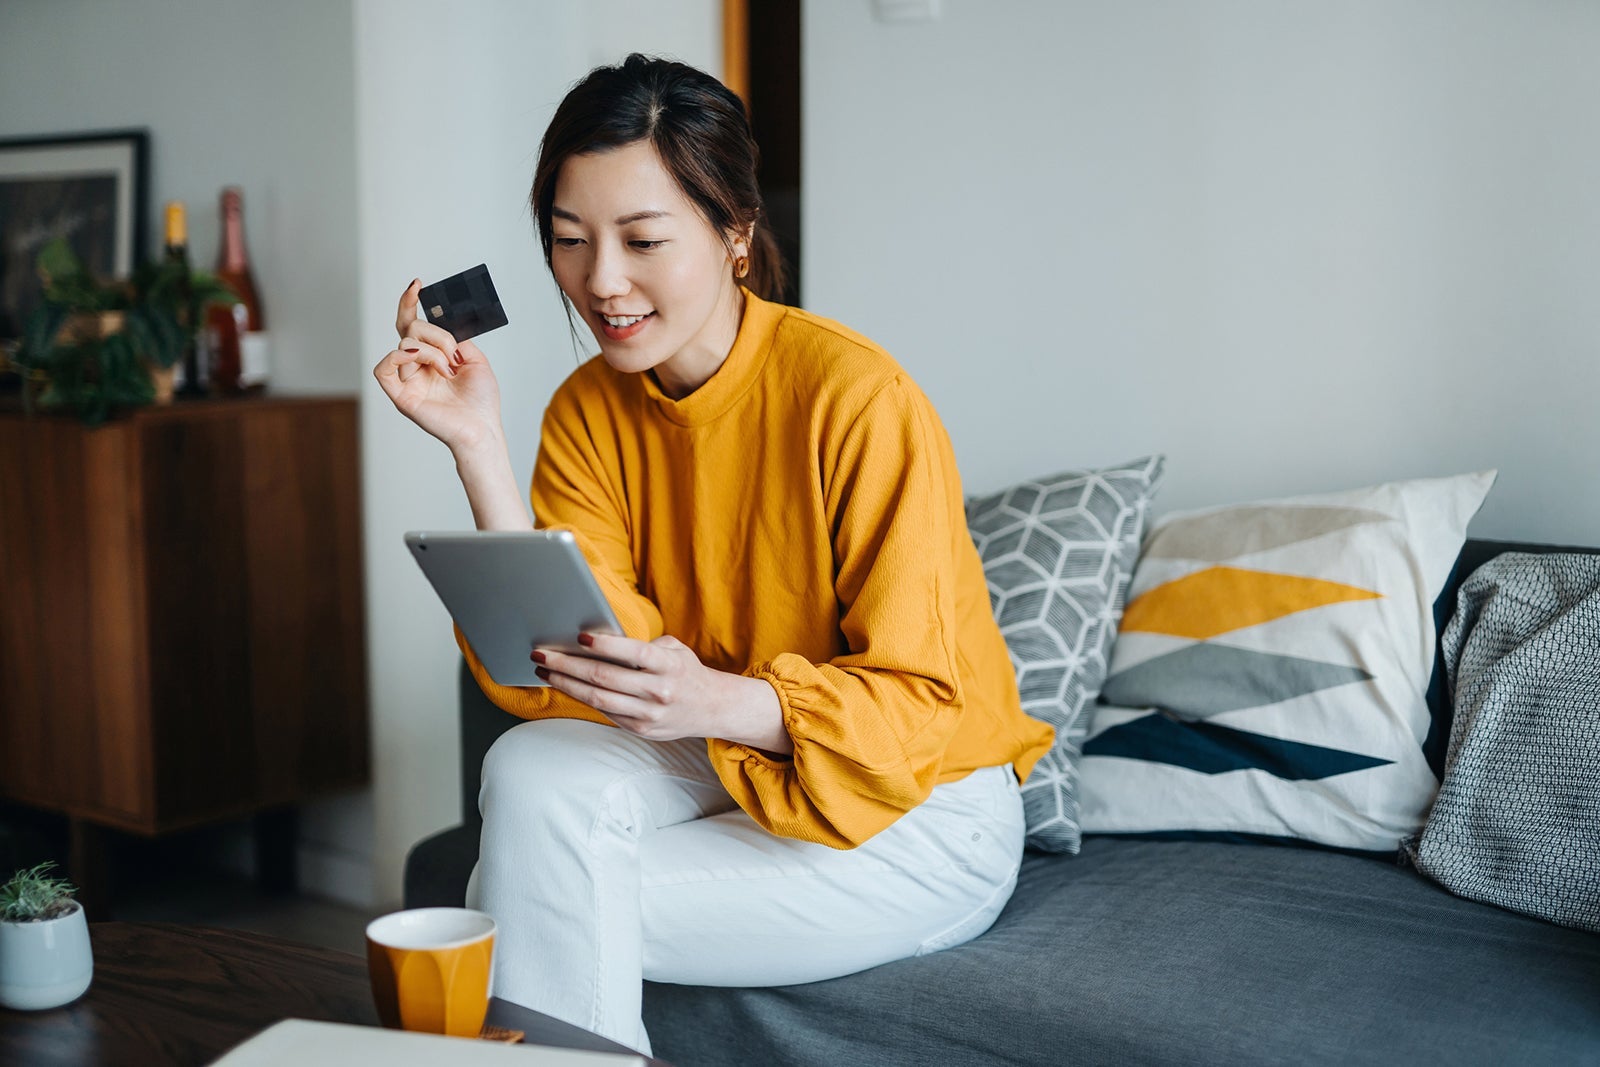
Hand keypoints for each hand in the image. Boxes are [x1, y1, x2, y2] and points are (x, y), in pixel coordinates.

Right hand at [373, 278, 503, 452]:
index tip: (418, 284)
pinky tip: (418, 359)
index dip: (410, 303)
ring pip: (405, 343)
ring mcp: (406, 380)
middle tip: (454, 352)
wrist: (482, 427)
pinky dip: (398, 356)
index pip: (413, 324)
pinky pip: (382, 367)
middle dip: (435, 333)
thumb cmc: (481, 400)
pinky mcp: (399, 395)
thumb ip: (456, 338)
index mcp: (432, 357)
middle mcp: (416, 366)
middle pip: (409, 328)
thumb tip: (440, 325)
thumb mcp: (476, 359)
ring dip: (431, 350)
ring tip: (448, 368)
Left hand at [533, 632, 791, 752]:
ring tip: (545, 672)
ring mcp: (648, 715)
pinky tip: (567, 686)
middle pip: (604, 677)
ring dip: (566, 684)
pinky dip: (583, 697)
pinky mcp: (640, 730)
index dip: (604, 644)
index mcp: (668, 666)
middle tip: (542, 654)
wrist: (712, 708)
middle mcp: (658, 692)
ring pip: (598, 698)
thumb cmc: (686, 672)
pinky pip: (605, 712)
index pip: (632, 653)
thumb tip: (600, 642)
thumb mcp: (674, 650)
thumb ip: (644, 646)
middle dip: (567, 665)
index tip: (578, 636)